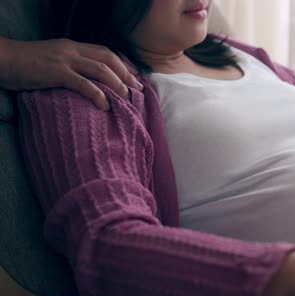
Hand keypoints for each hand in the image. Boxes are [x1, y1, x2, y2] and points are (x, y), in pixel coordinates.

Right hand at [0, 37, 142, 109]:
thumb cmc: (24, 65)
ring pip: (101, 70)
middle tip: (137, 90)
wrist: (2, 59)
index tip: (134, 78)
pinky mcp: (56, 72)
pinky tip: (105, 105)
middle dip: (126, 74)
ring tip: (127, 99)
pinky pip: (83, 83)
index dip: (123, 65)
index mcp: (72, 46)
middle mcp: (72, 50)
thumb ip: (69, 66)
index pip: (105, 52)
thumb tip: (87, 81)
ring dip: (118, 85)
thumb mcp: (52, 60)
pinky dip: (98, 94)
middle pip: (109, 59)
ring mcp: (65, 60)